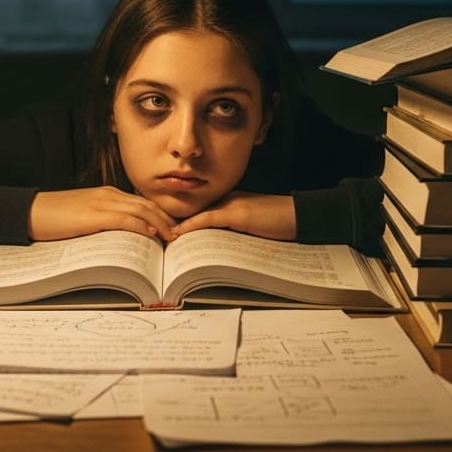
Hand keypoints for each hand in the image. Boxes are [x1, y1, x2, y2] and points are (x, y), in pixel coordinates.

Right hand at [29, 186, 179, 241]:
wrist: (29, 212)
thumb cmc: (54, 218)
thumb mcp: (85, 218)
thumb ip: (105, 224)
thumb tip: (124, 240)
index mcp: (107, 195)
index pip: (142, 203)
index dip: (160, 215)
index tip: (172, 229)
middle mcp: (109, 195)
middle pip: (147, 205)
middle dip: (167, 219)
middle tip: (180, 235)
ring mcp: (101, 203)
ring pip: (141, 210)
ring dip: (160, 224)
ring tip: (172, 238)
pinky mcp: (93, 215)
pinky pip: (124, 219)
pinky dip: (141, 226)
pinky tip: (151, 234)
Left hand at [169, 192, 296, 240]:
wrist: (299, 216)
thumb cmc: (276, 224)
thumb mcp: (248, 230)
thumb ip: (229, 234)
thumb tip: (209, 250)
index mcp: (226, 204)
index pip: (196, 212)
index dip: (177, 221)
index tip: (159, 231)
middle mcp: (225, 201)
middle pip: (191, 212)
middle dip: (171, 223)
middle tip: (152, 235)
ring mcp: (231, 206)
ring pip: (196, 215)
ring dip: (177, 227)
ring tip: (159, 239)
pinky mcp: (238, 214)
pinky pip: (209, 219)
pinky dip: (192, 227)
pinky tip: (178, 235)